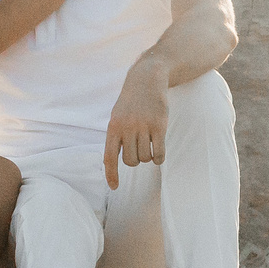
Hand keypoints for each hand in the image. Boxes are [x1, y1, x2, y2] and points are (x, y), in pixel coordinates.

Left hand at [102, 60, 171, 188]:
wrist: (147, 80)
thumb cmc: (131, 102)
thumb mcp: (117, 116)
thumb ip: (115, 137)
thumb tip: (111, 162)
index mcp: (113, 127)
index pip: (109, 157)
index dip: (111, 174)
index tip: (114, 187)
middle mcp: (127, 128)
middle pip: (130, 161)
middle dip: (135, 160)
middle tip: (139, 150)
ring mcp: (143, 127)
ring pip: (145, 158)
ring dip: (148, 157)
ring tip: (149, 145)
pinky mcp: (159, 126)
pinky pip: (158, 153)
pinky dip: (159, 158)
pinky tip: (159, 154)